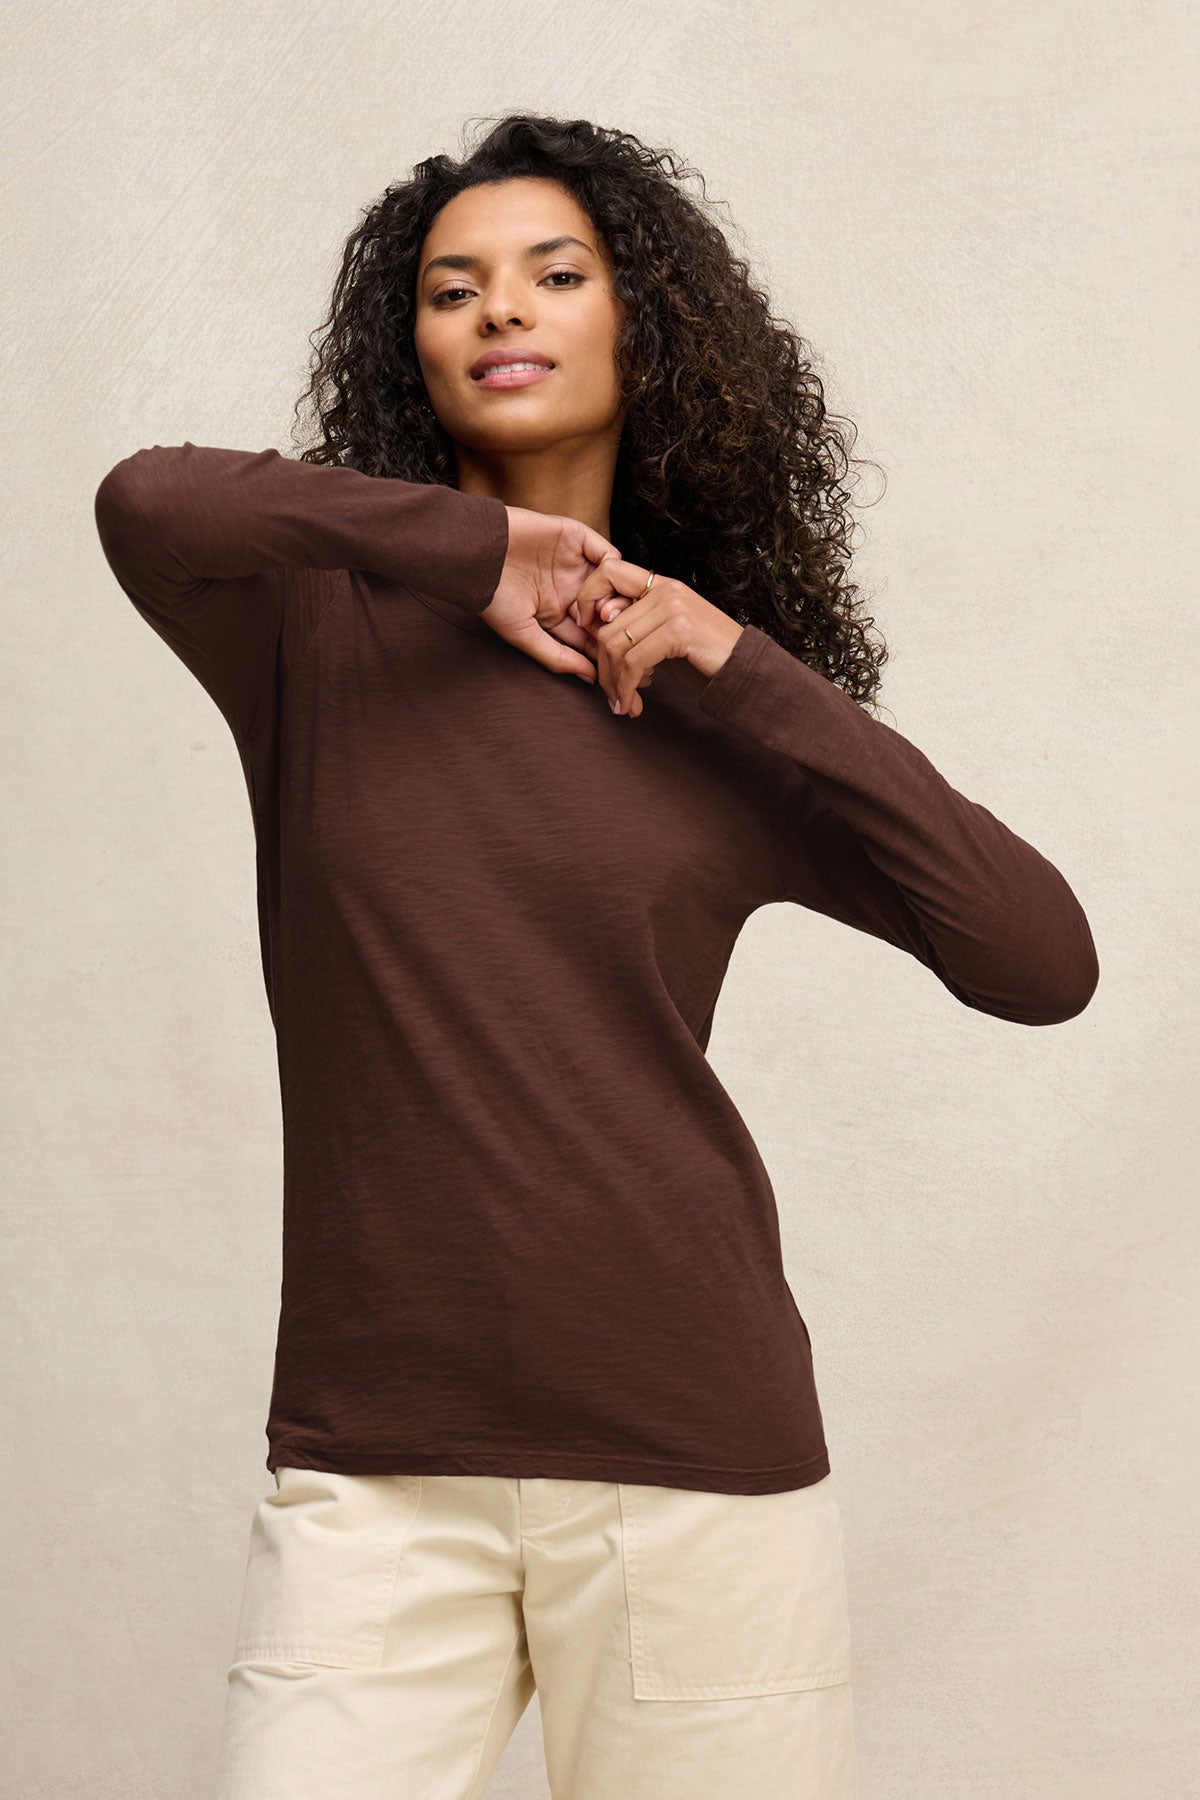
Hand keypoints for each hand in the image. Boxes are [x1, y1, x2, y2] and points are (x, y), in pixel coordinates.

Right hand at [481, 505, 621, 684]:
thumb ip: (558, 657)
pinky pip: (607, 552)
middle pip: (609, 608)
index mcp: (558, 613)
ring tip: (605, 610)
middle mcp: (570, 588)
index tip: (619, 660)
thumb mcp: (524, 635)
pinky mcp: (576, 538)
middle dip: (618, 623)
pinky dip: (611, 567)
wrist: (475, 553)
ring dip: (616, 596)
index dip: (606, 646)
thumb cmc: (492, 597)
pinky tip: (602, 584)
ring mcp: (575, 563)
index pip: (592, 634)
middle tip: (618, 634)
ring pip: (613, 581)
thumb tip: (591, 678)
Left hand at [570, 555, 743, 717]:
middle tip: (612, 694)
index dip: (587, 598)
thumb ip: (635, 628)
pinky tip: (630, 706)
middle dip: (603, 667)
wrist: (747, 671)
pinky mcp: (679, 630)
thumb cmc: (705, 658)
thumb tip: (596, 629)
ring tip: (623, 703)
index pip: (608, 571)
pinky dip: (626, 689)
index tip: (585, 630)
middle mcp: (665, 589)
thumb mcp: (665, 637)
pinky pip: (633, 662)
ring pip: (615, 645)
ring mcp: (673, 607)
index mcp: (660, 585)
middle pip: (607, 625)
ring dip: (613, 683)